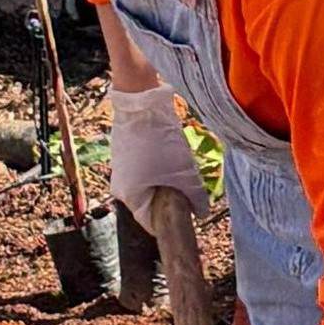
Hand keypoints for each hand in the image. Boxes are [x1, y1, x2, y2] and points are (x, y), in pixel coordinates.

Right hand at [107, 86, 208, 229]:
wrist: (141, 102)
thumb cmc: (159, 141)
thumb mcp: (183, 174)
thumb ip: (195, 198)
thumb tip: (203, 214)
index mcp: (129, 197)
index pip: (151, 222)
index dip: (172, 221)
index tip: (188, 216)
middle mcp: (120, 186)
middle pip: (151, 203)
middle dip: (172, 198)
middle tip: (188, 189)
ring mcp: (121, 170)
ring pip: (150, 185)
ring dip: (167, 181)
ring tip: (180, 168)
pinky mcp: (125, 154)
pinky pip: (145, 170)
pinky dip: (159, 167)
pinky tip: (170, 154)